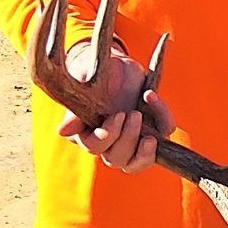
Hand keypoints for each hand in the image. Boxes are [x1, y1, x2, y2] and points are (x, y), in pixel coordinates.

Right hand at [56, 43, 176, 174]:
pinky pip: (163, 134)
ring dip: (145, 151)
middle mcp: (108, 142)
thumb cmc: (93, 72)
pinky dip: (163, 117)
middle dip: (127, 139)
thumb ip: (75, 107)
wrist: (114, 64)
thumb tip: (64, 131)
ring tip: (147, 128)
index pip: (94, 146)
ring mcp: (131, 140)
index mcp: (86, 132)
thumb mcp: (84, 82)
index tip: (118, 115)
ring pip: (136, 163)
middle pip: (116, 159)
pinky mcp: (153, 130)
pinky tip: (152, 97)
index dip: (107, 135)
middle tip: (134, 114)